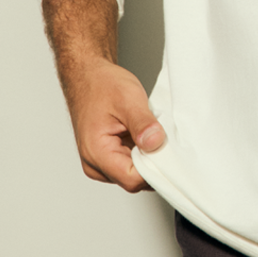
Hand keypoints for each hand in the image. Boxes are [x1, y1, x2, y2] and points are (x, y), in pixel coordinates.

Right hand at [66, 58, 165, 193]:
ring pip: (134, 173)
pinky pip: (130, 163)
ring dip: (147, 156)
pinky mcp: (108, 157)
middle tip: (163, 138)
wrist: (88, 77)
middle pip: (134, 179)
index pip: (132, 178)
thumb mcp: (128, 99)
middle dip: (152, 162)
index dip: (154, 169)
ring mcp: (101, 163)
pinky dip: (142, 152)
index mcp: (96, 153)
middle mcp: (95, 164)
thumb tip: (156, 144)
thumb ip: (143, 124)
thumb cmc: (102, 85)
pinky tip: (144, 135)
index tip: (169, 152)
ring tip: (151, 133)